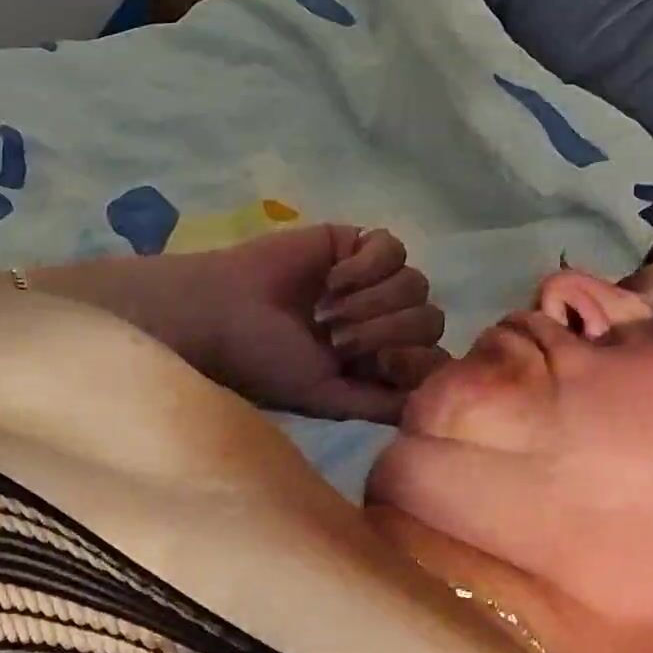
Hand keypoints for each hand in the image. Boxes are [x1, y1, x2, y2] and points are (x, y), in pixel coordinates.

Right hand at [180, 223, 445, 421]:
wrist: (220, 313)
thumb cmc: (263, 361)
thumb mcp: (323, 398)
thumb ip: (377, 404)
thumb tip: (426, 408)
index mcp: (375, 361)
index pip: (432, 357)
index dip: (417, 359)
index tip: (380, 364)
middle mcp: (380, 321)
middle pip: (429, 320)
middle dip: (385, 331)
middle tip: (334, 338)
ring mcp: (372, 281)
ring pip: (415, 285)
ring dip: (372, 300)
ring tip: (325, 310)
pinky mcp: (354, 245)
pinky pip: (393, 249)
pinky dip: (367, 266)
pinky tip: (332, 279)